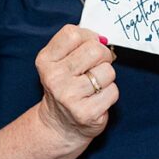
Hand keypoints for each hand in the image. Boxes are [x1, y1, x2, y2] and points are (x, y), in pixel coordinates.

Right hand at [34, 25, 116, 146]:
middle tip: (96, 67)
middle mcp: (54, 78)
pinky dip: (110, 94)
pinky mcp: (86, 113)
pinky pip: (113, 91)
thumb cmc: (66, 86)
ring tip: (95, 86)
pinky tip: (97, 99)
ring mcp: (69, 96)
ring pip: (107, 71)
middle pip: (95, 50)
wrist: (60, 125)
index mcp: (45, 60)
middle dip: (103, 56)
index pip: (73, 33)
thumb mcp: (60, 61)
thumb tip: (103, 38)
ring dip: (107, 77)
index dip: (88, 37)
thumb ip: (78, 44)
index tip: (87, 48)